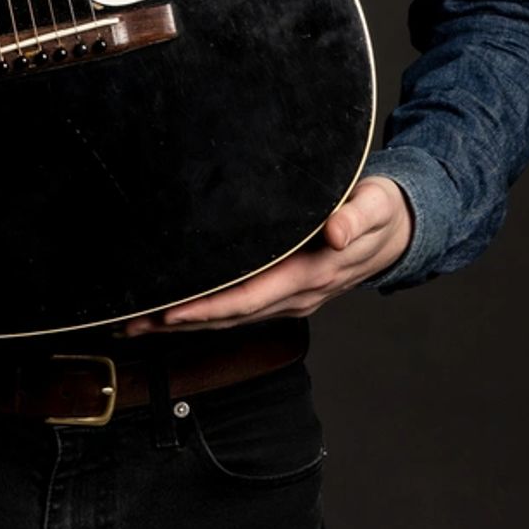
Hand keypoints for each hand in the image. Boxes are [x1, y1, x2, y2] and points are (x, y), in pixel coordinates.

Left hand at [123, 177, 413, 335]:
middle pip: (230, 316)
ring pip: (230, 318)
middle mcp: (296, 294)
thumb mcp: (374, 204)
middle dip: (179, 323)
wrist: (398, 230)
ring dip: (184, 324)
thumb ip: (355, 216)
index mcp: (312, 274)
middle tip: (130, 323)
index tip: (169, 312)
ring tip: (137, 324)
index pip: (250, 297)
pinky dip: (204, 315)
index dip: (208, 307)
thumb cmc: (380, 209)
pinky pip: (238, 310)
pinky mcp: (284, 293)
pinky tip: (175, 313)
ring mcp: (290, 298)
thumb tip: (335, 231)